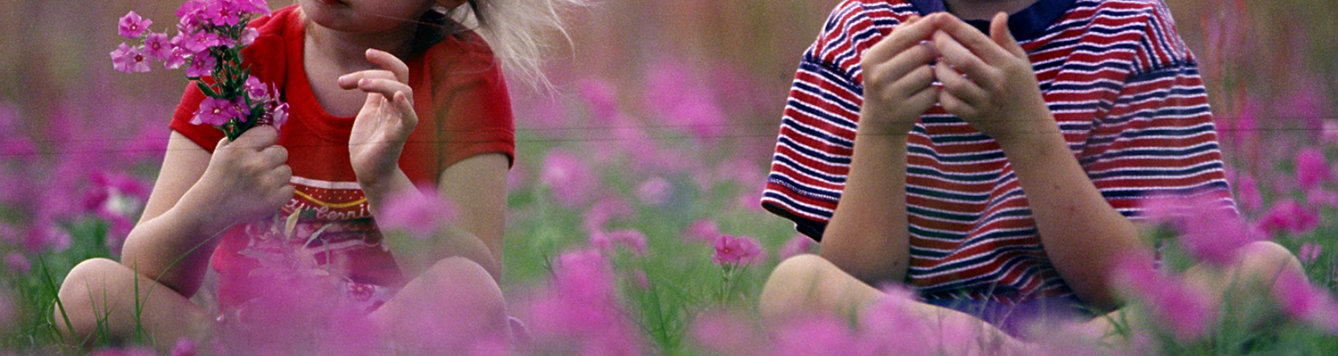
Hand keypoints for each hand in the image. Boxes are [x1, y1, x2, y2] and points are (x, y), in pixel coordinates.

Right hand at [195, 126, 292, 228]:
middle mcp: (254, 164)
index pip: (270, 132)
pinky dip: (280, 192)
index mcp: (240, 149)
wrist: (211, 208)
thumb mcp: (224, 149)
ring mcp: (266, 183)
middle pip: (282, 152)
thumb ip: (245, 135)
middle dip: (272, 159)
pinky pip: (290, 188)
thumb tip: (270, 126)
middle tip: (258, 169)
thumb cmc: (219, 175)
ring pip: (287, 170)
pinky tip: (264, 194)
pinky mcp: (274, 200)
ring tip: (260, 183)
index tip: (260, 148)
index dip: (266, 140)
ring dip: (276, 176)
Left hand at [340, 48, 417, 189]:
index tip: (367, 53)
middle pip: (401, 75)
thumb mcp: (368, 112)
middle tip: (364, 59)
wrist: (368, 171)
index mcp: (391, 100)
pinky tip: (397, 96)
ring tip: (359, 85)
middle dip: (385, 62)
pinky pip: (409, 118)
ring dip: (381, 83)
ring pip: (403, 90)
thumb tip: (364, 76)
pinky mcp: (398, 136)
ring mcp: (400, 120)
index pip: (393, 72)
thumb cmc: (367, 144)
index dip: (381, 62)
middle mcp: (399, 107)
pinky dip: (405, 106)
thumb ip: (372, 96)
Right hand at [858, 14, 940, 135]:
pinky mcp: (906, 112)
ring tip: (926, 77)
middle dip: (934, 51)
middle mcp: (878, 76)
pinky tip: (928, 93)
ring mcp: (891, 96)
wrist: (879, 124)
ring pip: (929, 72)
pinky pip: (933, 92)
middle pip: (921, 52)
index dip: (925, 26)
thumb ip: (899, 37)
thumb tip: (916, 18)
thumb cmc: (887, 83)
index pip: (904, 36)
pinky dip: (935, 91)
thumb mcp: (884, 60)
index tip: (940, 20)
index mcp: (872, 59)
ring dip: (934, 73)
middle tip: (935, 54)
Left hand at [930, 12, 1055, 146]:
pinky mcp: (975, 118)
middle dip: (944, 45)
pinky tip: (941, 85)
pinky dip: (942, 93)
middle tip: (933, 38)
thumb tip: (1000, 14)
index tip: (939, 16)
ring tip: (938, 62)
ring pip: (954, 84)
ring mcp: (985, 102)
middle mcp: (997, 83)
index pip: (978, 41)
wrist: (1028, 126)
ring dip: (940, 70)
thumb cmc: (1021, 87)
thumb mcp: (1020, 61)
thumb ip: (1005, 39)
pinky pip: (951, 104)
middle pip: (964, 60)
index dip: (956, 27)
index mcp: (1007, 64)